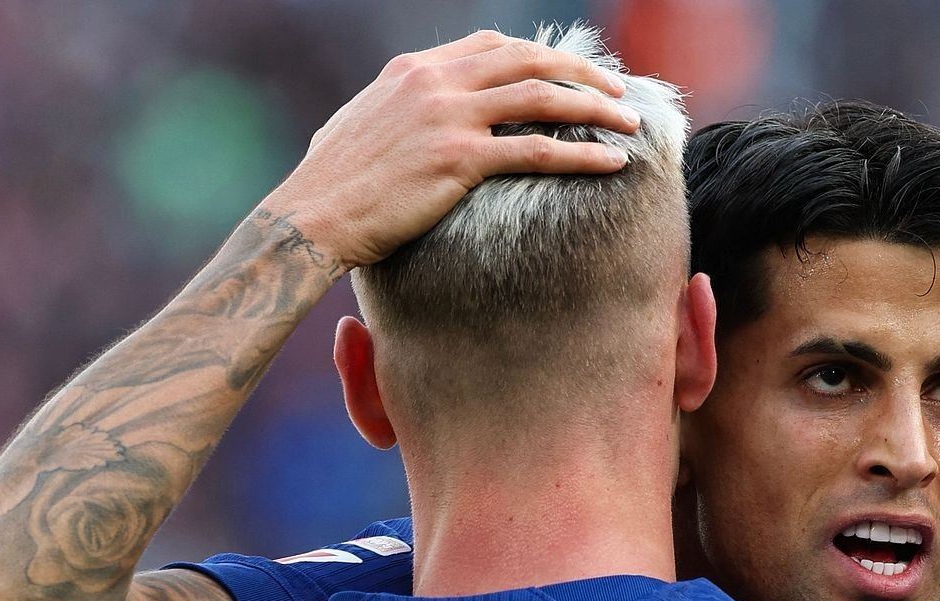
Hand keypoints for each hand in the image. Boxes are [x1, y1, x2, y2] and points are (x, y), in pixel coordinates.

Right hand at [264, 31, 642, 272]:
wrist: (311, 216)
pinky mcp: (459, 159)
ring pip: (542, 97)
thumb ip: (397, 112)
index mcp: (413, 70)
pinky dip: (582, 154)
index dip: (537, 54)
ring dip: (594, 107)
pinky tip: (610, 163)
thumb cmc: (329, 186)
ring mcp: (449, 117)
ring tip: (628, 124)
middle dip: (580, 71)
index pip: (490, 45)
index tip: (567, 71)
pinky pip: (537, 149)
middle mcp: (436, 83)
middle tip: (615, 91)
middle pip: (527, 59)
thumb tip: (412, 121)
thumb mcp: (360, 126)